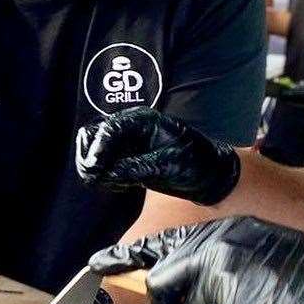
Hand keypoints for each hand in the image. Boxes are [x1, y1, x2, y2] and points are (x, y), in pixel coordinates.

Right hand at [75, 107, 240, 205]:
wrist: (212, 175)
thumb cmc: (197, 164)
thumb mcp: (169, 166)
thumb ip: (137, 168)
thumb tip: (108, 173)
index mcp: (142, 121)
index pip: (109, 130)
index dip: (98, 149)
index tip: (94, 170)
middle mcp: (130, 127)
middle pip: (93, 134)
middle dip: (90, 156)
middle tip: (94, 177)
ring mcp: (126, 141)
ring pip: (93, 147)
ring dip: (94, 165)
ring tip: (108, 181)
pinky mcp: (125, 155)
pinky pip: (102, 161)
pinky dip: (102, 172)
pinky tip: (118, 183)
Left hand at [89, 217, 303, 303]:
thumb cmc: (296, 266)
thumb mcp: (249, 240)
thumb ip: (207, 251)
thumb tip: (171, 269)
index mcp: (211, 237)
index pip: (154, 249)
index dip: (121, 258)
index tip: (95, 265)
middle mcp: (207, 260)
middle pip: (163, 293)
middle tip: (214, 302)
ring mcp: (217, 293)